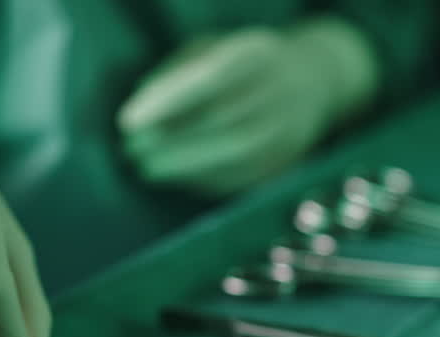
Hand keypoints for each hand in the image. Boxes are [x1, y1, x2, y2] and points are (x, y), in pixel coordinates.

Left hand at [118, 17, 379, 194]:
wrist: (312, 82)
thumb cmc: (243, 66)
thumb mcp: (210, 51)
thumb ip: (176, 75)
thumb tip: (140, 112)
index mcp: (258, 53)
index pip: (208, 77)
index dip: (166, 102)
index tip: (127, 122)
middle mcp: (282, 89)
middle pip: (223, 121)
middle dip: (171, 142)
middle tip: (133, 152)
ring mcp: (291, 128)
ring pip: (236, 155)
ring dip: (185, 167)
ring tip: (150, 168)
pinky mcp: (290, 161)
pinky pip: (246, 177)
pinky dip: (207, 181)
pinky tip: (181, 178)